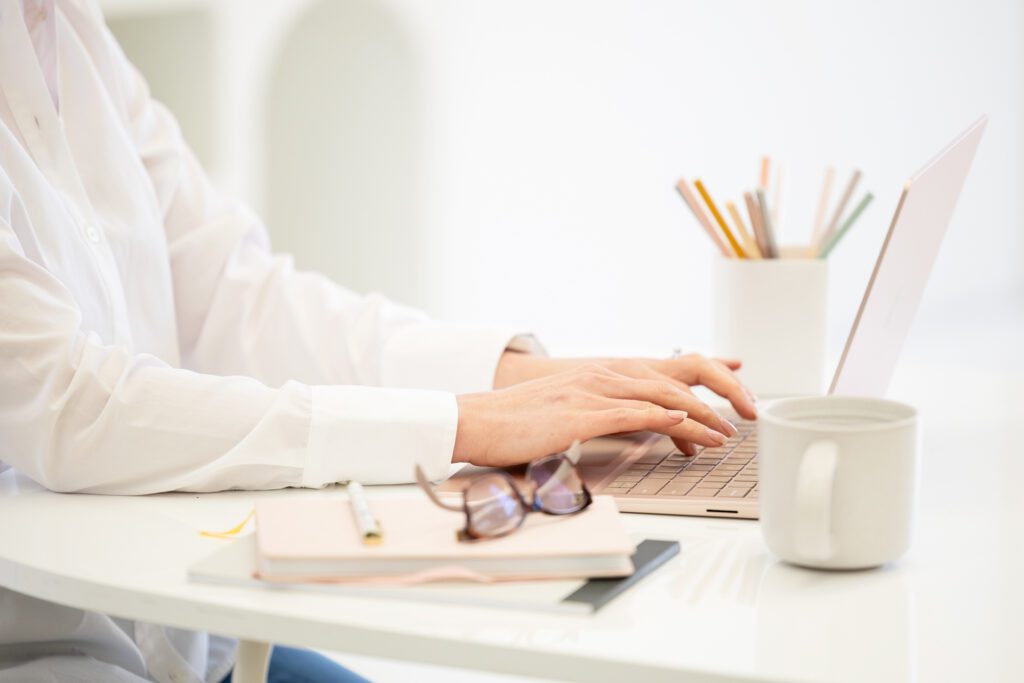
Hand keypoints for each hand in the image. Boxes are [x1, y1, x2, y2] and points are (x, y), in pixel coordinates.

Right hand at [455, 364, 732, 467]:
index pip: (660, 376)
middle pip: (669, 382)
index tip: (729, 394)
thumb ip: (596, 415)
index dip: (698, 383)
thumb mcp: (563, 413)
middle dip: (711, 399)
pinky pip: (630, 413)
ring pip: (657, 398)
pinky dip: (661, 418)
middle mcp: (599, 376)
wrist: (476, 421)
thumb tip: (623, 428)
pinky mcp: (579, 414)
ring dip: (697, 416)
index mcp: (597, 375)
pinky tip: (683, 424)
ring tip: (723, 432)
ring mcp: (590, 392)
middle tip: (739, 416)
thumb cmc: (515, 424)